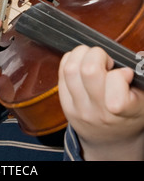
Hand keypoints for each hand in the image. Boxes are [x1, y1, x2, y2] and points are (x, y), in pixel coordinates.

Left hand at [58, 45, 143, 159]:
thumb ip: (140, 78)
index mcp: (122, 112)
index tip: (126, 73)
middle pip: (89, 70)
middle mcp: (98, 111)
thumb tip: (137, 58)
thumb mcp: (143, 101)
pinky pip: (62, 72)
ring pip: (71, 69)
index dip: (121, 73)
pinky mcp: (64, 103)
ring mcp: (78, 107)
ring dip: (82, 55)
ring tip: (92, 59)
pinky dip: (71, 60)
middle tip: (106, 62)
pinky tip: (82, 63)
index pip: (116, 85)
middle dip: (98, 55)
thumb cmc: (128, 117)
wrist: (110, 142)